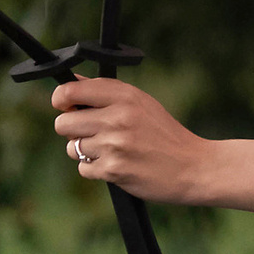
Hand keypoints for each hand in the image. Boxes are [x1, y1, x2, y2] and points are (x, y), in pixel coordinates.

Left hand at [51, 77, 211, 202]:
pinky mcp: (114, 170)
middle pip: (63, 123)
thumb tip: (72, 83)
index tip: (65, 105)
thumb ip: (106, 92)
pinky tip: (116, 164)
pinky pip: (83, 169)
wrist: (192, 167)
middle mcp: (117, 118)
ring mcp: (114, 145)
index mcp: (124, 96)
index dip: (61, 99)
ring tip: (110, 150)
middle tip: (90, 132)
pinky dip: (95, 169)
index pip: (71, 91)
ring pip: (72, 148)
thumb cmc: (165, 134)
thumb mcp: (141, 103)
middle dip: (71, 130)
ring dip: (85, 152)